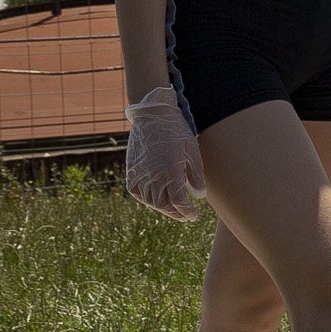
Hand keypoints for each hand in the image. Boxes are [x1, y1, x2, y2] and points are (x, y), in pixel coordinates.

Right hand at [122, 87, 205, 221]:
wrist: (152, 114)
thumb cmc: (176, 131)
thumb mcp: (192, 150)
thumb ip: (196, 175)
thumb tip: (199, 197)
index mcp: (170, 169)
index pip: (178, 200)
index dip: (186, 211)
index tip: (193, 216)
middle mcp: (153, 174)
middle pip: (163, 204)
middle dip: (175, 213)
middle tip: (185, 216)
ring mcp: (139, 172)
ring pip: (149, 200)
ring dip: (162, 208)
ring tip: (173, 210)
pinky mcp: (131, 169)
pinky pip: (136, 191)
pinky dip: (145, 199)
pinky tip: (154, 201)